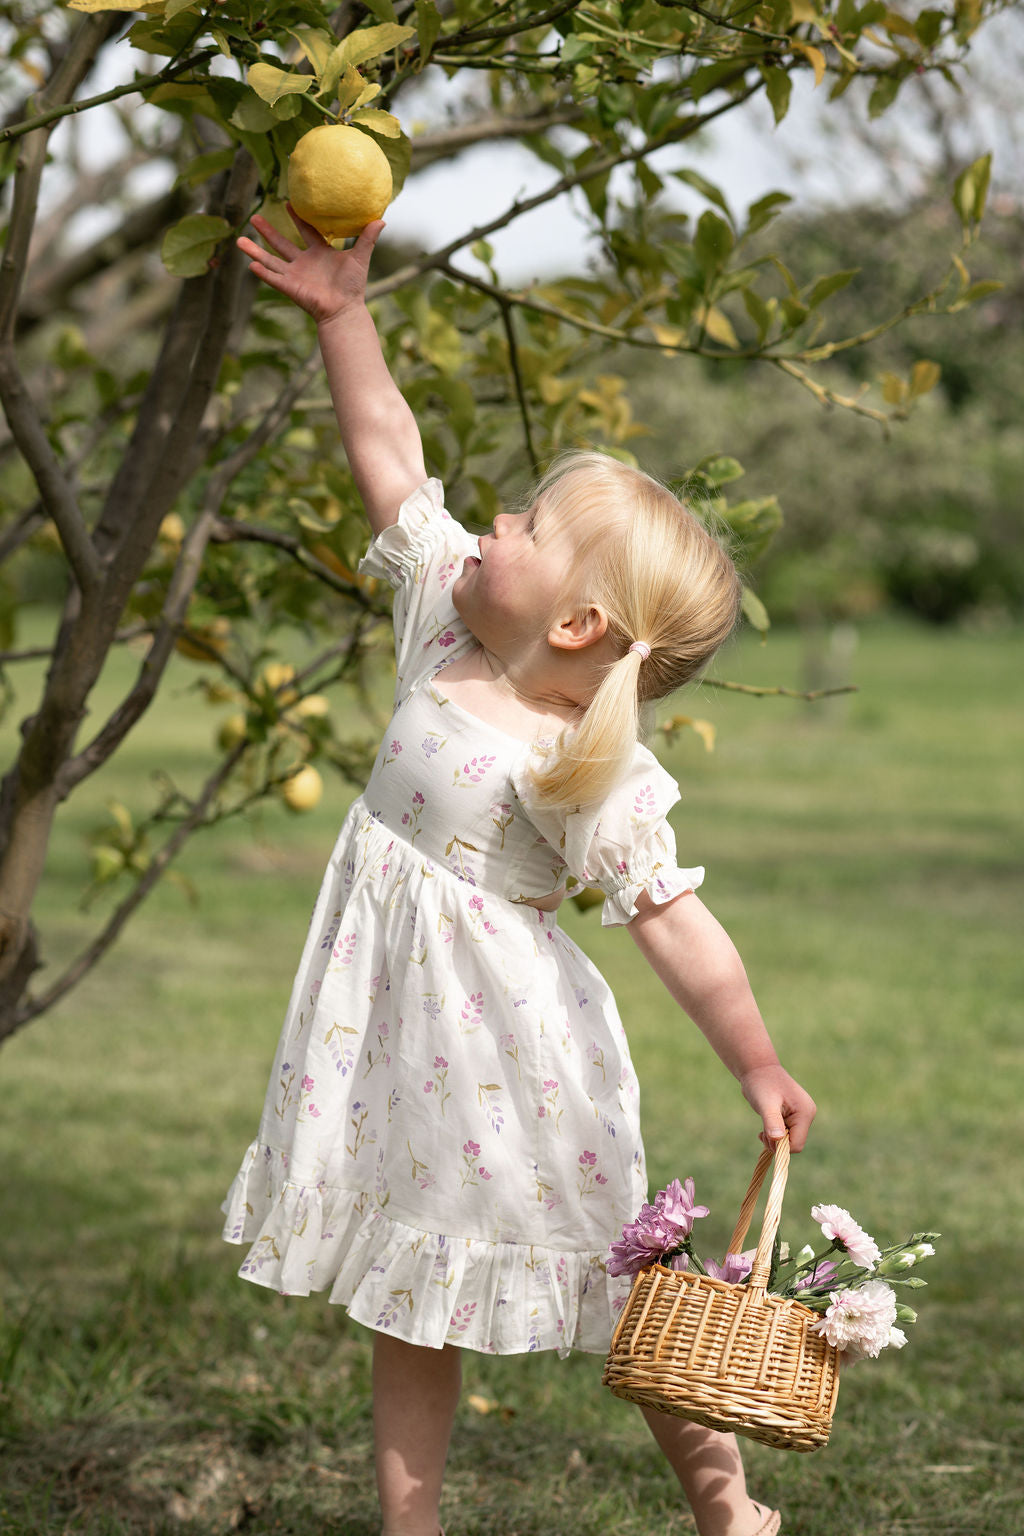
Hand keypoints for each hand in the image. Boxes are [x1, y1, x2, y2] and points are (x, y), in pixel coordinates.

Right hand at [237, 210, 383, 325]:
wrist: (345, 310)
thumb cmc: (353, 287)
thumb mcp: (360, 258)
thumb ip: (367, 239)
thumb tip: (381, 219)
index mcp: (319, 253)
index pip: (306, 231)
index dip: (298, 218)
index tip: (289, 202)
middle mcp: (304, 263)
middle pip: (281, 244)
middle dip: (266, 231)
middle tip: (253, 216)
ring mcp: (295, 275)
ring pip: (270, 260)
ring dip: (254, 251)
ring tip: (238, 240)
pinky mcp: (290, 288)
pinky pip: (273, 278)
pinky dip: (262, 272)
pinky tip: (249, 264)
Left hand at [739, 1064, 815, 1151]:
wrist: (757, 1069)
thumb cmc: (761, 1084)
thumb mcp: (765, 1104)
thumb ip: (772, 1122)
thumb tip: (778, 1140)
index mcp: (805, 1113)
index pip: (797, 1144)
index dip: (780, 1145)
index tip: (765, 1135)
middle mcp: (807, 1115)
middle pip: (794, 1143)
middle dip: (777, 1142)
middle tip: (762, 1132)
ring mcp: (801, 1116)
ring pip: (789, 1140)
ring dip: (774, 1138)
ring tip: (763, 1127)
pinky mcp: (793, 1116)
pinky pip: (786, 1134)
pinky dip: (774, 1134)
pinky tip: (766, 1127)